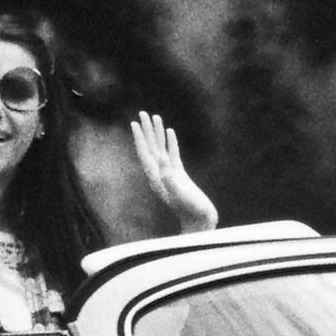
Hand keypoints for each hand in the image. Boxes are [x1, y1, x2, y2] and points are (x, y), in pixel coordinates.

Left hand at [130, 111, 217, 233]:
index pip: (145, 154)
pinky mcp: (180, 176)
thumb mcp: (180, 193)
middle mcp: (161, 175)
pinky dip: (171, 143)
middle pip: (151, 148)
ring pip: (161, 149)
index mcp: (157, 178)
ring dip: (158, 133)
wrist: (200, 222)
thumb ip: (169, 177)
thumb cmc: (191, 210)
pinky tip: (171, 132)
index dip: (140, 138)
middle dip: (146, 130)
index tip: (135, 123)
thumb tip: (161, 160)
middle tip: (142, 113)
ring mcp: (170, 175)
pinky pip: (173, 155)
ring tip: (156, 117)